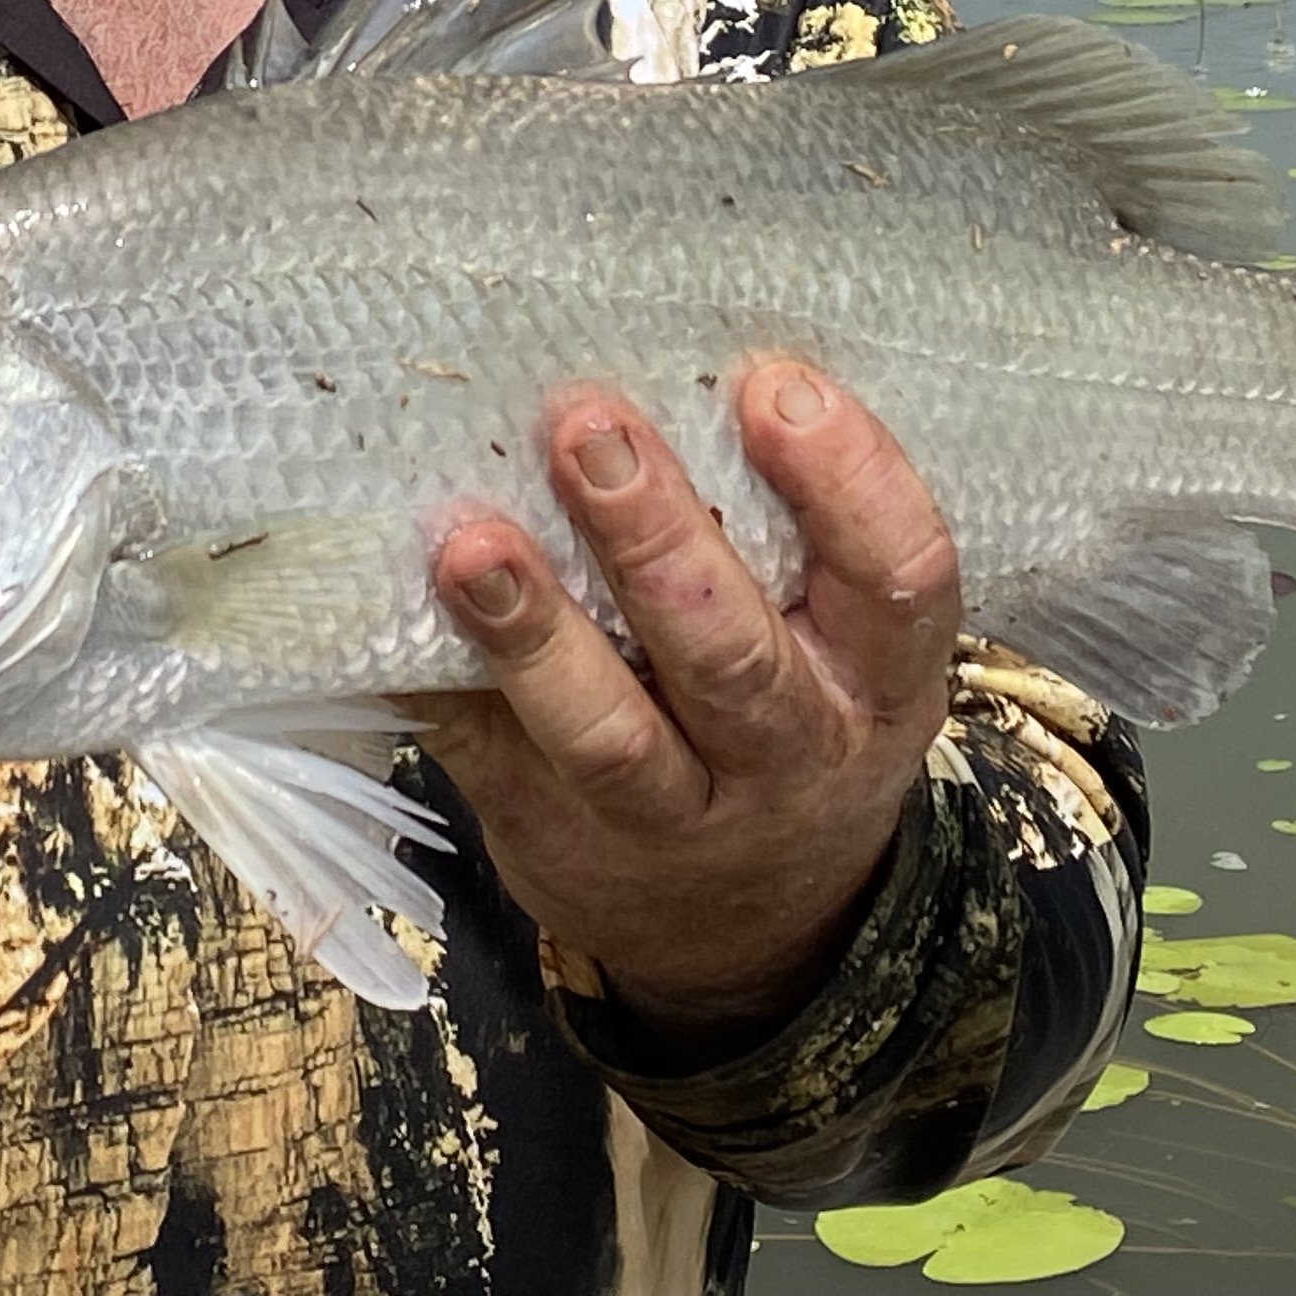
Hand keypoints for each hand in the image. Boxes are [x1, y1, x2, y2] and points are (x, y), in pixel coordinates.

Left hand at [404, 361, 955, 1045]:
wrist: (751, 938)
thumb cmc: (790, 718)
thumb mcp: (842, 646)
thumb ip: (787, 537)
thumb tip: (670, 356)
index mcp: (879, 682)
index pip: (899, 579)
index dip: (846, 482)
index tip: (772, 386)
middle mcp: (791, 757)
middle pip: (732, 657)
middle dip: (657, 542)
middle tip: (587, 427)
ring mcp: (674, 818)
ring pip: (609, 736)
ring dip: (535, 632)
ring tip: (470, 540)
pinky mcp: (556, 838)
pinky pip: (492, 760)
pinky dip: (443, 683)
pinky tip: (396, 604)